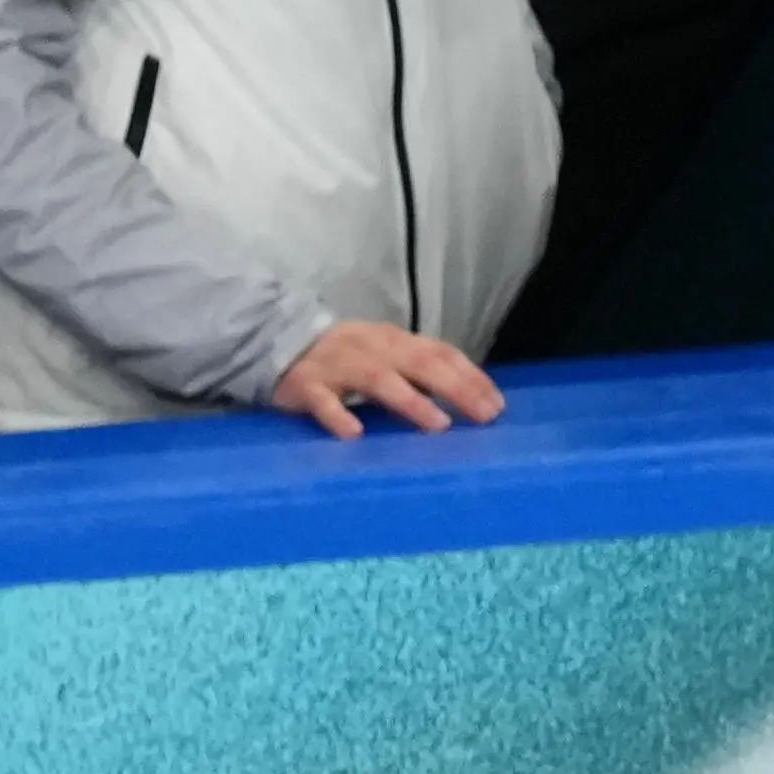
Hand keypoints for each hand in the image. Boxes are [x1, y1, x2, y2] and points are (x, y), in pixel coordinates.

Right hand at [272, 319, 503, 439]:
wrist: (276, 343)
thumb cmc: (346, 359)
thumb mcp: (386, 356)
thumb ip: (421, 371)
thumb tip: (470, 397)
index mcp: (393, 339)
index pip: (440, 353)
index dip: (470, 376)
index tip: (497, 404)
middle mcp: (370, 347)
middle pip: (419, 363)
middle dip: (455, 389)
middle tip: (484, 416)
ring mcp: (337, 364)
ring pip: (377, 379)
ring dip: (410, 401)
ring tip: (438, 424)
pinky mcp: (305, 384)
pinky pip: (322, 401)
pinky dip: (337, 415)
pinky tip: (354, 433)